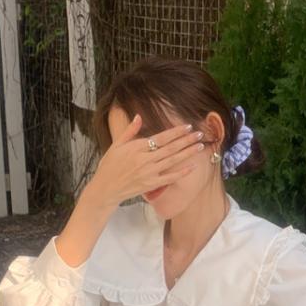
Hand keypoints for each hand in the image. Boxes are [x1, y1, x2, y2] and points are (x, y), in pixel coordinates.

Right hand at [86, 119, 204, 214]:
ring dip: (188, 153)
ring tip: (200, 146)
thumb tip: (139, 116)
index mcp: (137, 147)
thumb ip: (130, 130)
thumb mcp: (116, 144)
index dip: (176, 132)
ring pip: (173, 161)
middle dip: (187, 140)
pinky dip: (181, 172)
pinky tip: (192, 167)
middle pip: (171, 148)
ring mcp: (149, 173)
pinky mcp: (151, 185)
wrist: (105, 189)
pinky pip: (169, 178)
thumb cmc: (109, 165)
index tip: (188, 126)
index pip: (161, 137)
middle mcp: (145, 159)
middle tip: (200, 134)